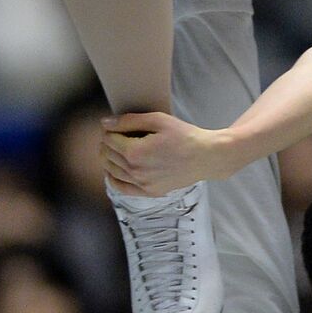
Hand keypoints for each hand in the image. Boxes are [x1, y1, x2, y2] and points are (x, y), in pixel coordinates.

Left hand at [99, 113, 236, 196]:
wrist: (206, 157)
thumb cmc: (185, 136)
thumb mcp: (158, 120)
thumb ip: (129, 121)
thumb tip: (105, 123)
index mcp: (135, 152)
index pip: (109, 140)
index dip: (110, 130)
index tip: (116, 125)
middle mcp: (135, 171)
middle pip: (108, 155)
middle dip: (108, 142)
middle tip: (116, 134)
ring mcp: (142, 184)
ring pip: (112, 171)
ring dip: (109, 158)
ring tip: (115, 148)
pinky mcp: (149, 192)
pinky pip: (122, 188)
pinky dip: (113, 178)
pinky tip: (113, 170)